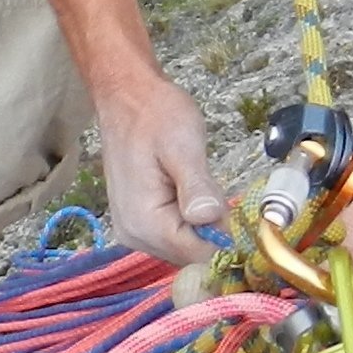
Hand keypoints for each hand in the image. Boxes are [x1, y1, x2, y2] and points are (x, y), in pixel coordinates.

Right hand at [97, 74, 223, 265]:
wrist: (127, 97)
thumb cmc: (156, 115)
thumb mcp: (183, 146)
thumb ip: (196, 187)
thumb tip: (210, 219)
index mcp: (144, 223)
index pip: (199, 255)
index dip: (222, 234)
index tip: (225, 201)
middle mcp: (134, 236)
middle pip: (192, 254)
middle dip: (210, 226)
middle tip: (205, 183)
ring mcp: (133, 232)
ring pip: (186, 245)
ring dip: (199, 220)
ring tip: (190, 179)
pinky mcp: (138, 223)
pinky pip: (175, 234)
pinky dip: (188, 216)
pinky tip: (182, 186)